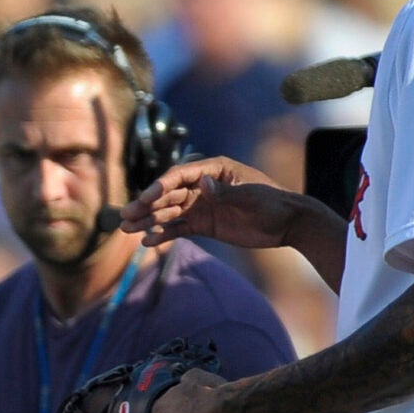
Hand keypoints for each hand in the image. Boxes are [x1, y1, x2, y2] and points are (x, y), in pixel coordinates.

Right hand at [118, 156, 303, 250]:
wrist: (288, 224)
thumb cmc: (273, 204)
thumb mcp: (251, 197)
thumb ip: (225, 192)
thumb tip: (201, 184)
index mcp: (214, 170)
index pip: (180, 176)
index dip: (160, 187)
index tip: (145, 199)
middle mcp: (203, 186)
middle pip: (168, 194)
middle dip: (146, 205)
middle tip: (125, 216)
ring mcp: (201, 206)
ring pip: (168, 212)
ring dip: (148, 220)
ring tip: (127, 230)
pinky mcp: (203, 224)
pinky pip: (178, 228)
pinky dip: (163, 234)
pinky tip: (148, 241)